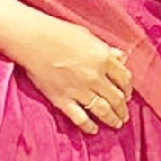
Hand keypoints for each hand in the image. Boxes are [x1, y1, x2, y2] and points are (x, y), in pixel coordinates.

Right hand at [11, 14, 132, 134]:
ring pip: (104, 111)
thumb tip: (121, 57)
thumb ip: (105, 49)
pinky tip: (93, 129)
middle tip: (123, 113)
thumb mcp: (86, 35)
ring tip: (116, 123)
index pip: (125, 78)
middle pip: (117, 98)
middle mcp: (95, 77)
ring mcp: (80, 90)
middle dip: (123, 108)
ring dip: (113, 119)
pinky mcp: (64, 100)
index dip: (128, 88)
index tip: (127, 93)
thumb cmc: (57, 32)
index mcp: (102, 58)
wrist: (32, 39)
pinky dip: (90, 127)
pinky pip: (81, 119)